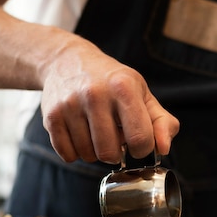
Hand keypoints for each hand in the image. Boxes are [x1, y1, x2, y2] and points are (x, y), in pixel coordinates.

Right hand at [41, 36, 178, 162]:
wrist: (67, 60)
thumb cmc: (111, 82)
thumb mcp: (141, 93)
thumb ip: (161, 121)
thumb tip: (164, 148)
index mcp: (123, 87)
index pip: (140, 138)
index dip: (142, 149)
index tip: (137, 143)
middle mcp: (95, 94)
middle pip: (110, 153)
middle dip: (116, 154)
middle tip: (114, 139)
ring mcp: (70, 105)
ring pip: (88, 155)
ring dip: (94, 152)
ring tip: (96, 133)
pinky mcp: (51, 116)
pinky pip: (67, 155)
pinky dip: (75, 153)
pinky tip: (79, 135)